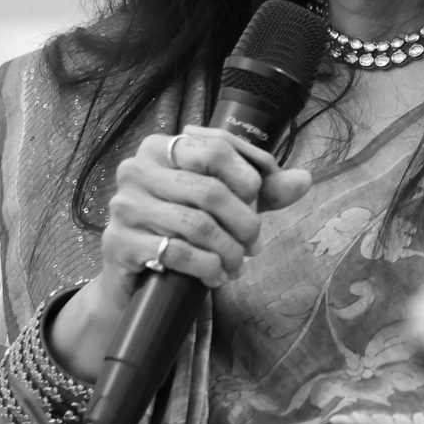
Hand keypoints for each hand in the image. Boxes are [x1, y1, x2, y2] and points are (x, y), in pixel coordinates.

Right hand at [51, 128, 313, 378]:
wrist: (136, 277)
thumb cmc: (183, 229)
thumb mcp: (225, 205)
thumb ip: (264, 190)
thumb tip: (304, 179)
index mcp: (160, 147)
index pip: (216, 147)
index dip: (250, 174)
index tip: (261, 200)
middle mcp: (136, 169)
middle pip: (211, 190)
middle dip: (245, 222)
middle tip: (255, 244)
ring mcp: (124, 206)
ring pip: (197, 225)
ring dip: (229, 251)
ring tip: (238, 263)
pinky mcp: (118, 243)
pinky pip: (177, 253)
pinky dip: (207, 268)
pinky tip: (215, 277)